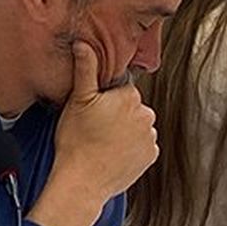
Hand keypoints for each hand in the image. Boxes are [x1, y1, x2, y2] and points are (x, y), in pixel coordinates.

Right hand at [35, 41, 157, 225]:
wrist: (82, 183)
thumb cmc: (76, 141)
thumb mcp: (77, 100)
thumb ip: (85, 68)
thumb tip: (83, 42)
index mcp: (131, 97)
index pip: (120, 88)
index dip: (104, 98)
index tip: (92, 111)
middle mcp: (147, 115)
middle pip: (131, 107)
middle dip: (116, 113)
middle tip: (94, 127)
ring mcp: (150, 138)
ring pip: (136, 126)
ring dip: (124, 131)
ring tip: (101, 142)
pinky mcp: (150, 158)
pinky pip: (141, 145)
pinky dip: (130, 148)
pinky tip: (111, 153)